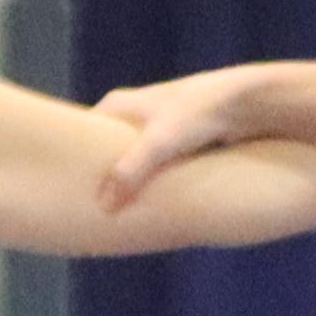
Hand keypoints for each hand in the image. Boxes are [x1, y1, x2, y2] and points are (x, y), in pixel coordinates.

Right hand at [85, 70, 264, 213]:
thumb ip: (129, 173)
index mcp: (118, 104)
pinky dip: (152, 183)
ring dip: (130, 183)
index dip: (73, 164)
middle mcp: (134, 113)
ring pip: (133, 162)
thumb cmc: (199, 113)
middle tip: (92, 211)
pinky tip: (152, 205)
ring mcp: (157, 127)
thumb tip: (104, 205)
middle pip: (105, 152)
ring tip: (120, 214)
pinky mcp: (180, 141)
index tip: (67, 192)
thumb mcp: (158, 142)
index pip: (79, 136)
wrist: (249, 102)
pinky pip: (156, 168)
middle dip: (102, 178)